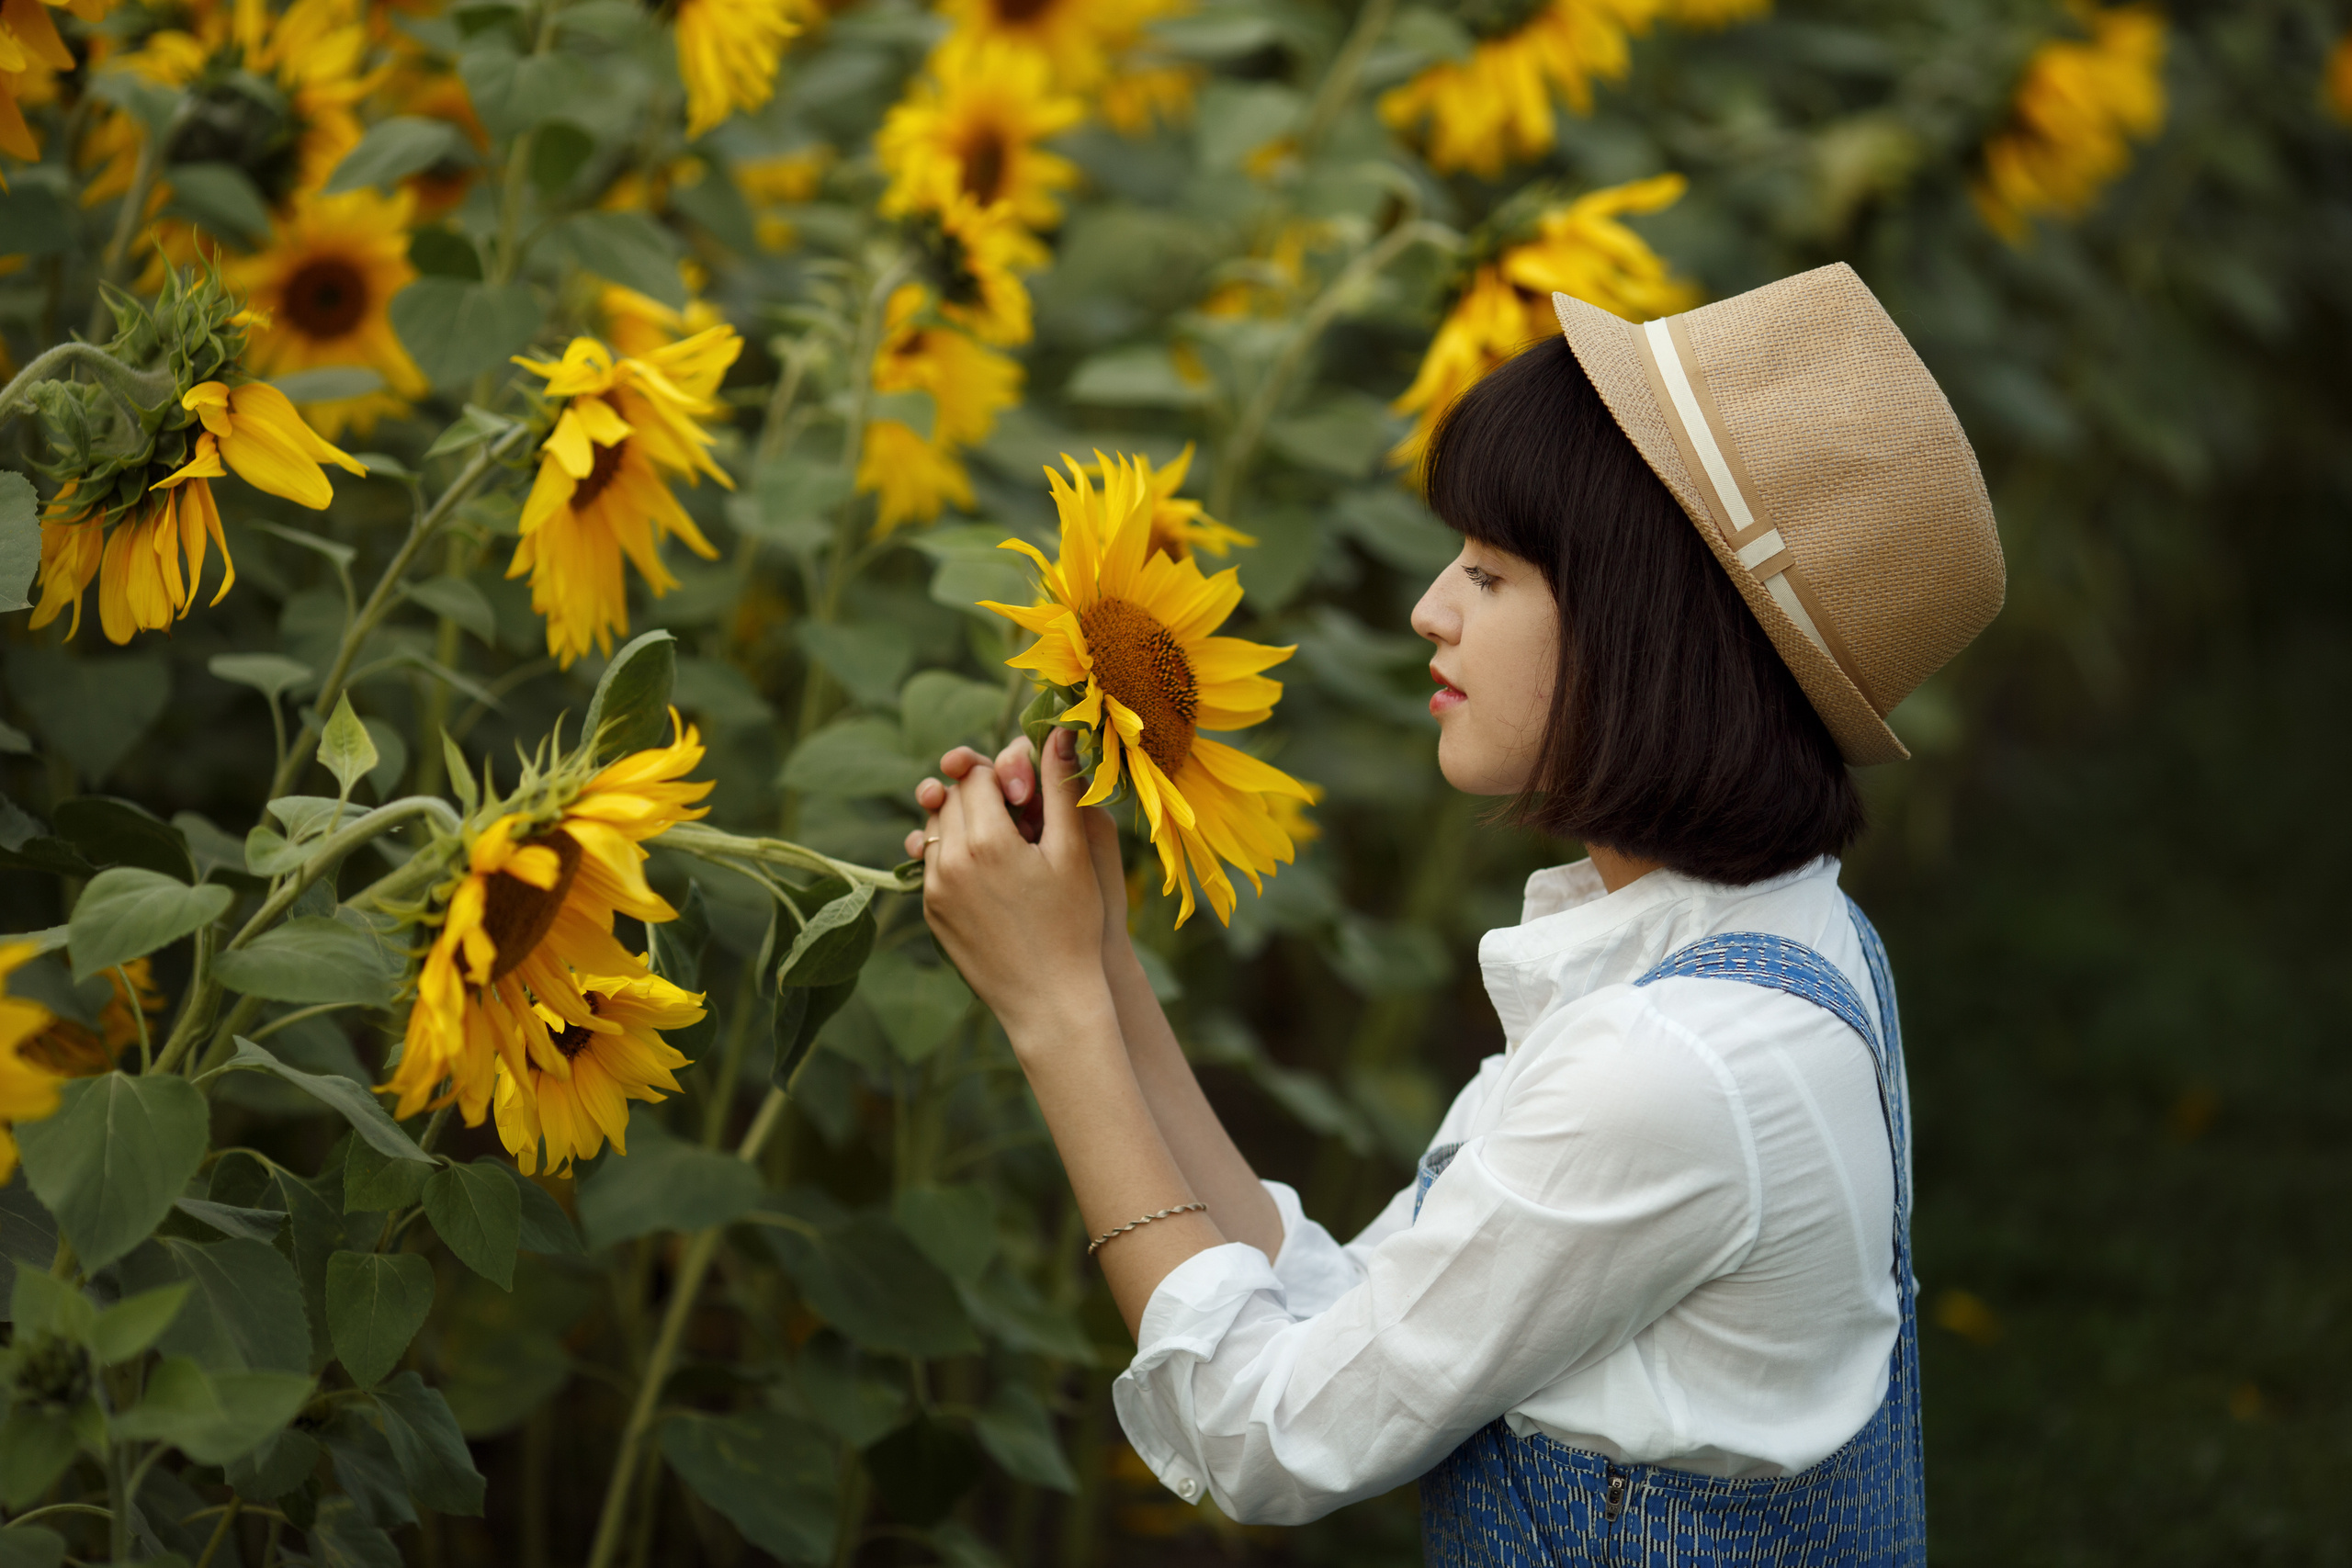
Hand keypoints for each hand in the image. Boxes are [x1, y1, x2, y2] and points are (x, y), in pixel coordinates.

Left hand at [908, 734, 1129, 965]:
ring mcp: (935, 890)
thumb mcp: (1073, 852)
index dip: (1005, 776)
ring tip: (1001, 840)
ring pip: (936, 829)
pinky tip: (986, 870)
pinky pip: (933, 866)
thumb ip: (1060, 787)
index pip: (979, 775)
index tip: (1028, 795)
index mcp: (986, 839)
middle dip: (981, 795)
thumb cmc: (1074, 924)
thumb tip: (1059, 731)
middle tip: (1017, 812)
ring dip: (963, 823)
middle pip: (953, 797)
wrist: (1050, 999)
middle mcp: (950, 860)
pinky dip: (953, 856)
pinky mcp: (931, 913)